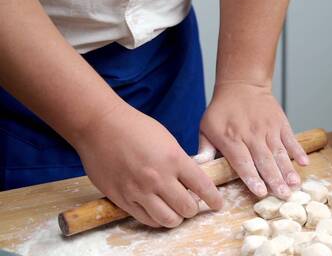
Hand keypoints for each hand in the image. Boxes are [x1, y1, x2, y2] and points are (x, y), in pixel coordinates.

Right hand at [72, 103, 222, 227]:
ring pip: (168, 220)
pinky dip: (156, 219)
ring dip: (176, 217)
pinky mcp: (122, 198)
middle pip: (187, 208)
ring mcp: (138, 190)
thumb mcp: (167, 140)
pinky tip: (158, 210)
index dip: (214, 199)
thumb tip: (192, 182)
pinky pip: (146, 219)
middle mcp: (158, 178)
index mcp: (174, 159)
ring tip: (175, 210)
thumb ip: (180, 162)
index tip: (217, 203)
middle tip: (193, 204)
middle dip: (194, 209)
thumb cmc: (135, 127)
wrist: (100, 125)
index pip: (203, 187)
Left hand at [200, 82, 308, 199]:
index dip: (252, 177)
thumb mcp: (206, 126)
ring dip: (288, 169)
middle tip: (283, 195)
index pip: (242, 161)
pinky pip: (290, 138)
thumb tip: (198, 167)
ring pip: (279, 152)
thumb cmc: (222, 109)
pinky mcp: (280, 123)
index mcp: (231, 138)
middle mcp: (251, 134)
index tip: (261, 192)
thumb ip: (205, 149)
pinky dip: (298, 150)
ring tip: (294, 184)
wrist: (241, 83)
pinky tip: (304, 163)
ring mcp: (268, 128)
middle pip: (264, 160)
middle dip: (274, 179)